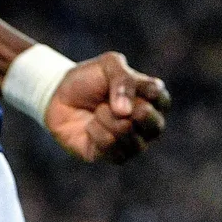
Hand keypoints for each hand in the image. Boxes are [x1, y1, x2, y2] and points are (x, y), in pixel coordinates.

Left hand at [45, 50, 169, 162]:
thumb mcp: (109, 65)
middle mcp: (149, 124)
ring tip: (98, 112)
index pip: (161, 99)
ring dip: (106, 119)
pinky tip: (91, 127)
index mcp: (154, 99)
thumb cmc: (91, 78)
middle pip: (154, 125)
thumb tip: (125, 113)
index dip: (139, 91)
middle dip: (126, 111)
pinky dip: (95, 132)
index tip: (120, 81)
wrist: (60, 97)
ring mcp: (135, 142)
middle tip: (109, 103)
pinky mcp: (116, 157)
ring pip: (128, 135)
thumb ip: (123, 80)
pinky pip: (110, 147)